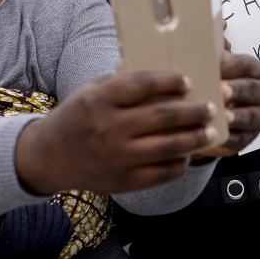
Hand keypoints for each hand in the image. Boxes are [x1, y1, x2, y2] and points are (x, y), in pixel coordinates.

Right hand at [15, 71, 215, 195]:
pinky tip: (187, 154)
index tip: (188, 81)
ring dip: (195, 138)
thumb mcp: (92, 91)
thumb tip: (167, 78)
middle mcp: (109, 127)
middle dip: (193, 111)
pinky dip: (180, 163)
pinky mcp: (123, 181)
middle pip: (162, 116)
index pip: (142, 84)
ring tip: (209, 131)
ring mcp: (116, 156)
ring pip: (167, 146)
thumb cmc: (78, 117)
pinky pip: (161, 172)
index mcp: (100, 100)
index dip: (169, 81)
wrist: (48, 157)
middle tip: (211, 108)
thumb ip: (123, 84)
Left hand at [199, 51, 259, 157]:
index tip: (214, 66)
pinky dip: (230, 138)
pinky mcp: (248, 138)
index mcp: (254, 71)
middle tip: (221, 90)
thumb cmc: (217, 83)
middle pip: (252, 89)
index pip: (246, 65)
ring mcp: (258, 116)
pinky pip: (241, 138)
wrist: (219, 114)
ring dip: (237, 116)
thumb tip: (218, 25)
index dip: (231, 65)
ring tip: (223, 116)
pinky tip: (218, 135)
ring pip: (250, 116)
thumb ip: (216, 49)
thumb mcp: (217, 66)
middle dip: (237, 90)